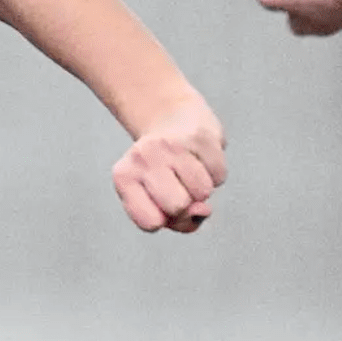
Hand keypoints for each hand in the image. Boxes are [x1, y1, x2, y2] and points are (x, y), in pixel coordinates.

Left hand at [113, 98, 225, 232]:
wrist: (172, 117)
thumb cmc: (163, 172)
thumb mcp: (157, 200)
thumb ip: (179, 221)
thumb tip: (203, 211)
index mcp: (123, 177)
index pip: (150, 223)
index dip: (166, 221)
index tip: (163, 203)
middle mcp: (142, 158)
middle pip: (177, 207)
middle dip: (186, 204)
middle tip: (178, 183)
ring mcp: (170, 145)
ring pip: (202, 192)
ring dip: (202, 188)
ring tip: (188, 169)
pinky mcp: (199, 136)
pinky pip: (219, 175)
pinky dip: (214, 173)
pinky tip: (200, 157)